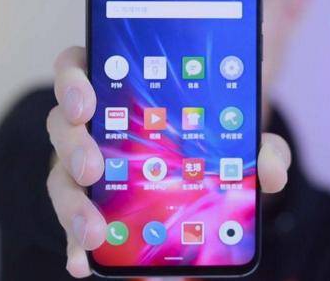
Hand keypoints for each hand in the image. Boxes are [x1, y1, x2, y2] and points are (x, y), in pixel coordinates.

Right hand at [46, 46, 291, 277]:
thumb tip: (271, 171)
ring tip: (94, 230)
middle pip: (61, 123)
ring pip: (59, 175)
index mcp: (116, 88)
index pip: (77, 68)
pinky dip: (73, 241)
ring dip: (71, 204)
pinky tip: (85, 262)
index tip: (88, 103)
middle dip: (72, 146)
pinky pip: (73, 217)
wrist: (203, 168)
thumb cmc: (208, 137)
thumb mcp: (238, 136)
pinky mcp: (87, 199)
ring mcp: (84, 161)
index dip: (72, 80)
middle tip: (93, 169)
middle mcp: (91, 122)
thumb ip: (259, 145)